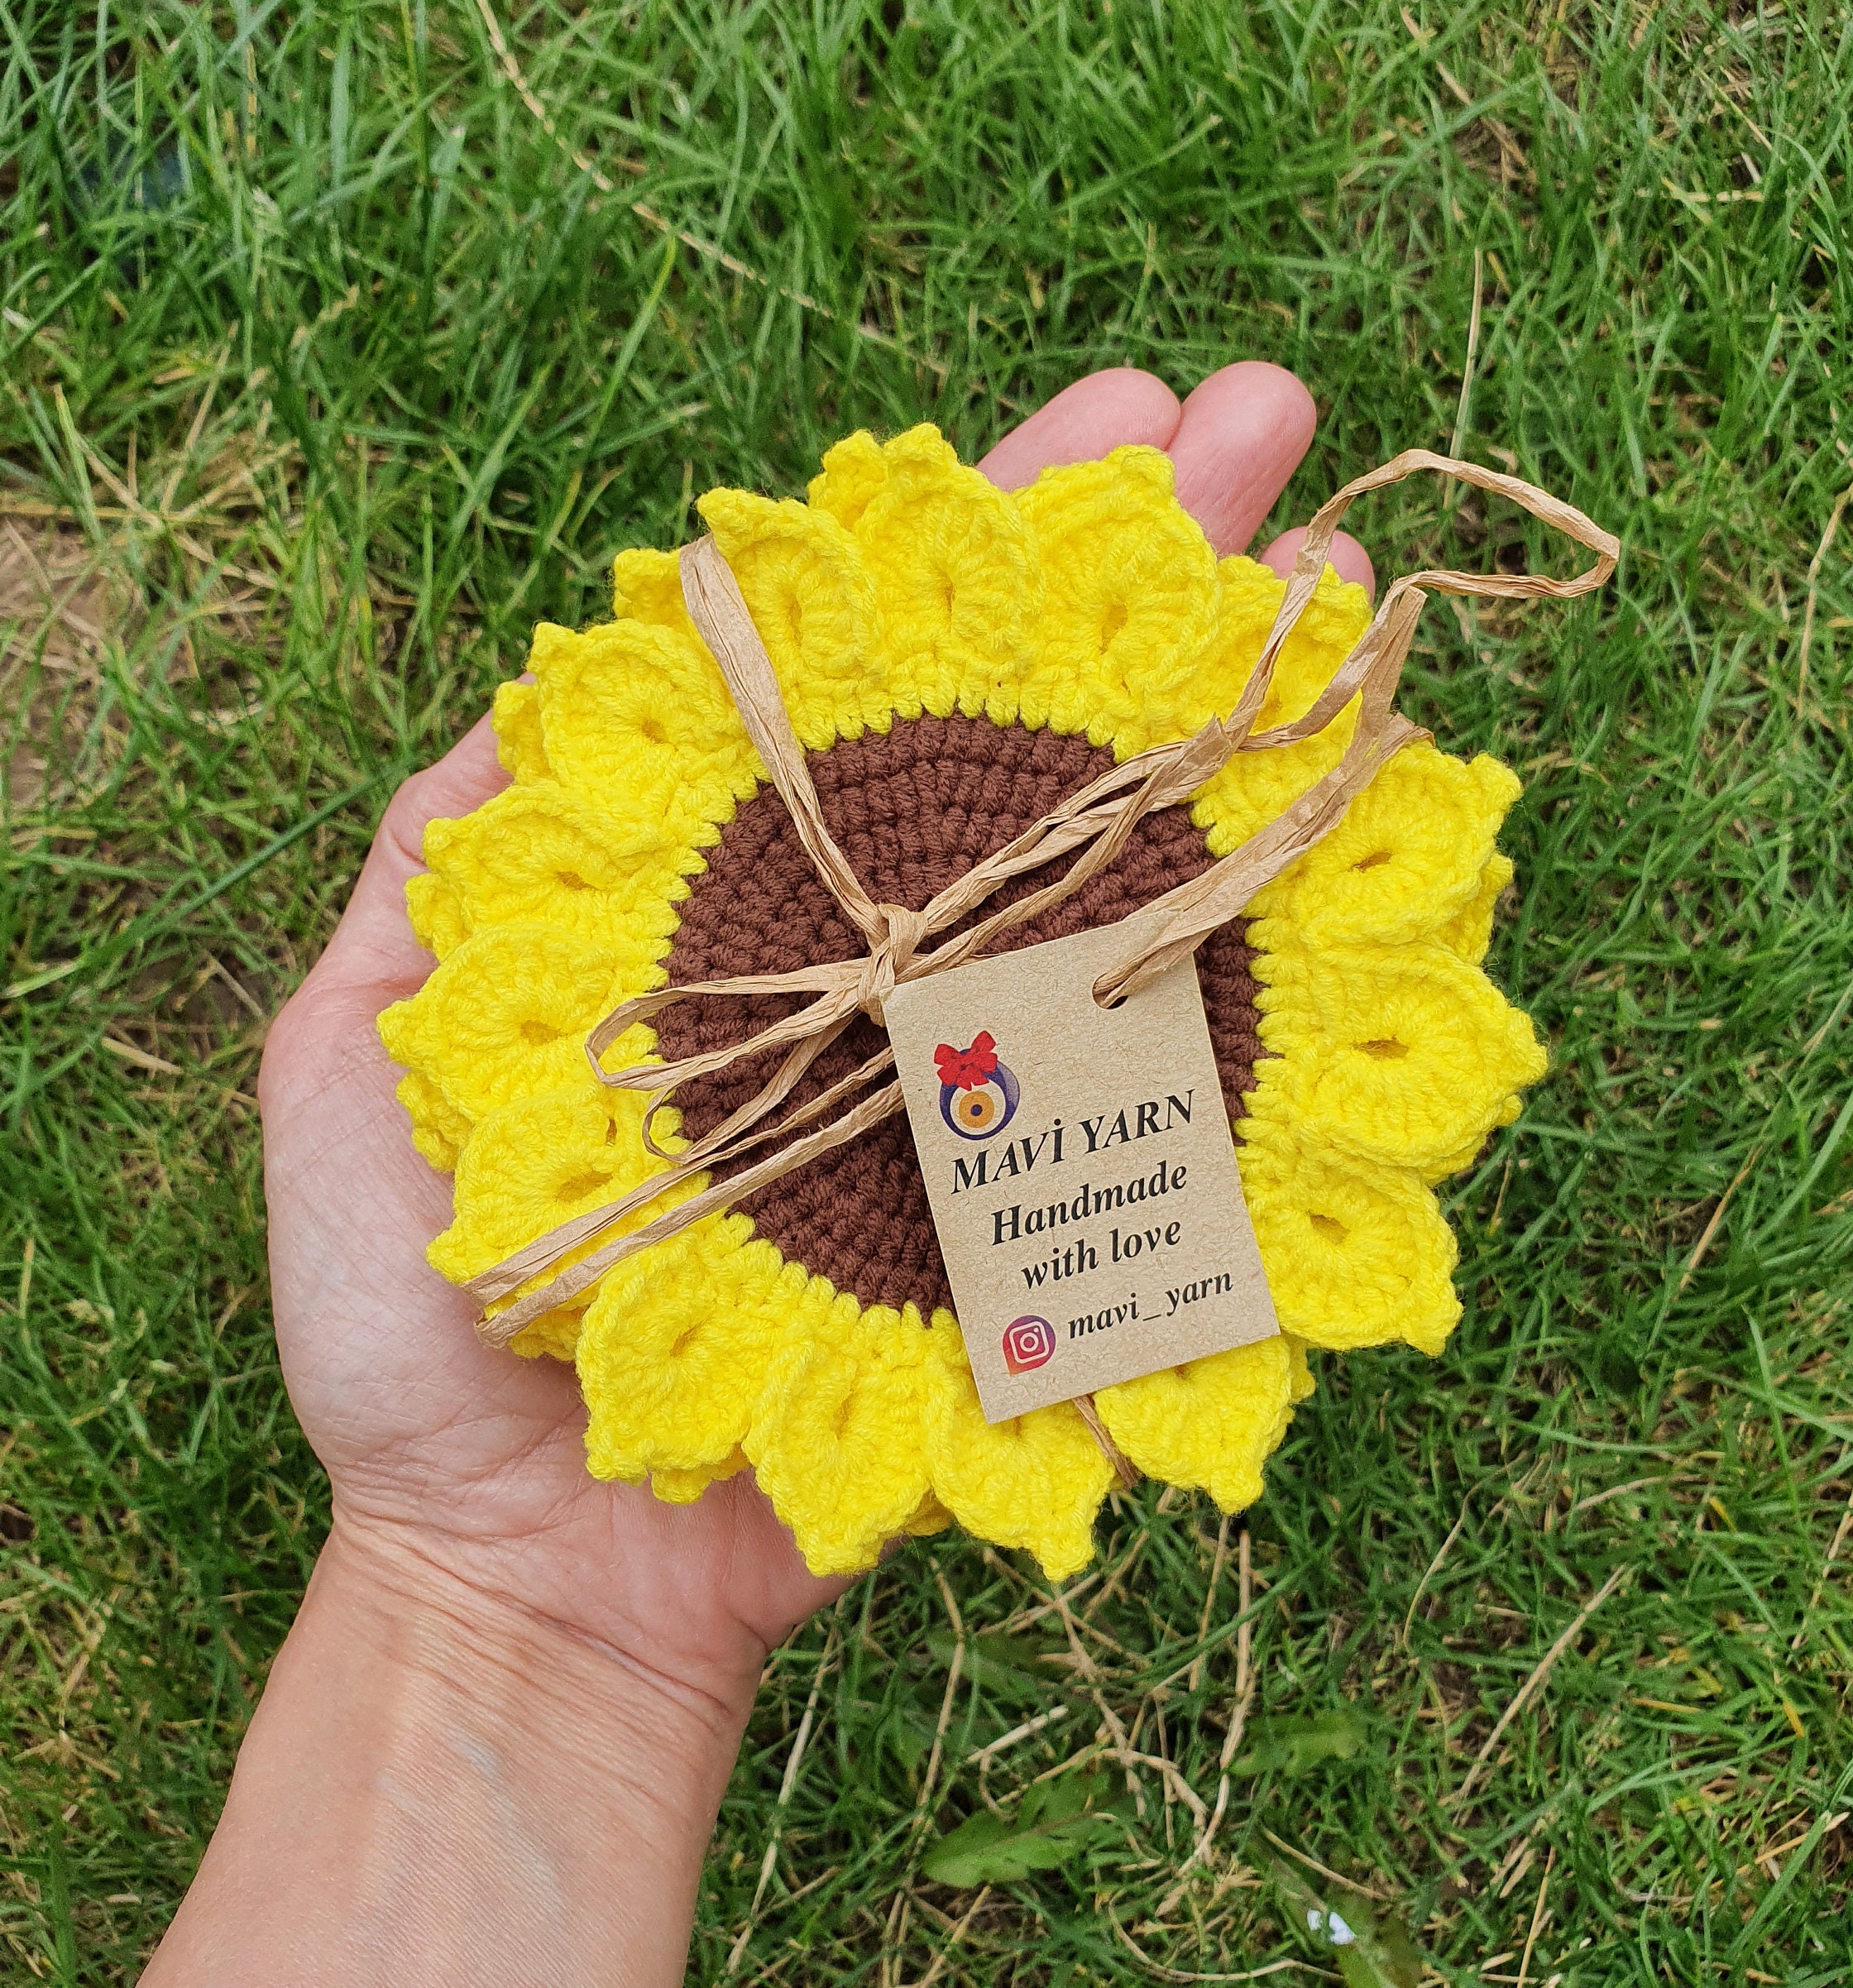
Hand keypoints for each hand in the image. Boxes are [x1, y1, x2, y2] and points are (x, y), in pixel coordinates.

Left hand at [257, 363, 1371, 1714]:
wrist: (524, 1568)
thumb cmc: (414, 1322)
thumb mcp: (359, 1047)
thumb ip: (436, 868)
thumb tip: (534, 696)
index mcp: (733, 906)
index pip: (870, 682)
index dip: (990, 542)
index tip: (1116, 419)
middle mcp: (877, 974)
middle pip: (1031, 745)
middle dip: (1161, 582)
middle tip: (1281, 431)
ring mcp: (970, 1095)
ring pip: (1125, 891)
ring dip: (1250, 739)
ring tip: (1351, 595)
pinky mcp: (1034, 1227)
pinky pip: (1163, 1103)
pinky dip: (1269, 991)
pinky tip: (1357, 853)